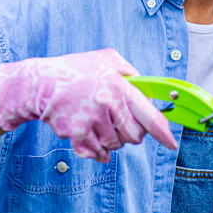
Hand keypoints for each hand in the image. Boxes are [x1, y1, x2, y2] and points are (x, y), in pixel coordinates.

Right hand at [0, 48, 176, 161]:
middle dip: (131, 134)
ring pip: (115, 144)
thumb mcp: (107, 59)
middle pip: (134, 136)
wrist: (40, 82)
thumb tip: (149, 90)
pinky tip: (91, 139)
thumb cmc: (76, 70)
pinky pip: (96, 152)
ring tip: (98, 123)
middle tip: (118, 123)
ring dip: (111, 140)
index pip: (149, 115)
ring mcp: (91, 119)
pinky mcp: (76, 132)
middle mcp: (108, 103)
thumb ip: (131, 72)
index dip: (163, 132)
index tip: (172, 143)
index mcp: (119, 85)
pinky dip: (96, 151)